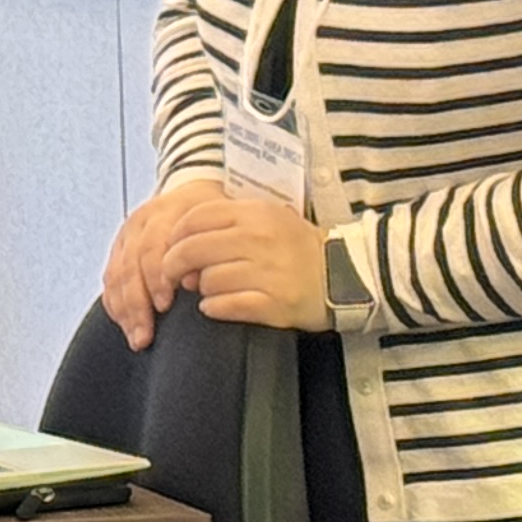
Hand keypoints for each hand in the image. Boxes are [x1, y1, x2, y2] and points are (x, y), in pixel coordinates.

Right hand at [103, 176, 229, 347]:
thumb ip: (208, 247)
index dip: (156, 278)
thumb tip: (193, 281)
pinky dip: (116, 304)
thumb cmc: (212, 210)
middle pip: (129, 266)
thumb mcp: (220, 219)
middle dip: (136, 303)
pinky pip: (110, 278)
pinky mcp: (118, 248)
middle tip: (146, 332)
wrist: (193, 188)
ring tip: (137, 337)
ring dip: (125, 310)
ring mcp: (126, 236)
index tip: (165, 305)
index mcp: (164, 214)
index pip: (150, 249)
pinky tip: (126, 323)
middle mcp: (140, 224)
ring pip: (116, 275)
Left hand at [162, 193, 335, 330]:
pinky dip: (215, 308)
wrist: (349, 275)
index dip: (174, 236)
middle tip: (177, 277)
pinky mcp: (276, 303)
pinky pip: (225, 306)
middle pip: (192, 250)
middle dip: (174, 267)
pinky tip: (218, 306)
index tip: (172, 249)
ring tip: (214, 289)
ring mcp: (269, 272)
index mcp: (255, 213)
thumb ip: (225, 224)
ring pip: (207, 280)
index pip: (194, 218)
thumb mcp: (265, 220)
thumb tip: (179, 245)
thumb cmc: (296, 248)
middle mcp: (260, 239)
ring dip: (202, 289)